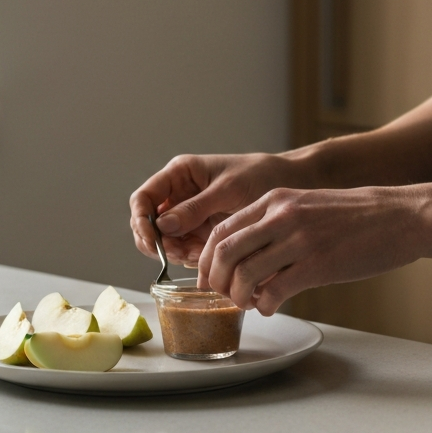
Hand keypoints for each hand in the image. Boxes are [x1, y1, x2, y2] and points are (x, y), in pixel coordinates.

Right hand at [129, 153, 309, 265]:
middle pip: (149, 225)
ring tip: (201, 254)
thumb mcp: (228, 190)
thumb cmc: (260, 176)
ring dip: (178, 253)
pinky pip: (185, 250)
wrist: (289, 184)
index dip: (141, 221)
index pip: (144, 199)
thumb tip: (162, 225)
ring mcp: (189, 216)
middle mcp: (179, 195)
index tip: (152, 241)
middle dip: (160, 243)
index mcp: (180, 175)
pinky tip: (210, 256)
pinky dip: (193, 257)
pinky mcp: (202, 232)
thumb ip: (195, 207)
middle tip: (180, 254)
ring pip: (166, 242)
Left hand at [197, 186, 425, 314]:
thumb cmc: (353, 216)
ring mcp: (299, 240)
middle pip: (223, 253)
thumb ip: (274, 222)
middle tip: (223, 296)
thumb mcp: (305, 205)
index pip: (221, 230)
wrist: (399, 216)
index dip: (206, 259)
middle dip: (216, 281)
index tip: (207, 278)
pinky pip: (275, 291)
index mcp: (274, 200)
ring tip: (250, 303)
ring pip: (244, 274)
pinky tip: (272, 307)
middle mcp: (281, 216)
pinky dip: (266, 305)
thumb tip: (245, 253)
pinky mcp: (318, 265)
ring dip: (239, 296)